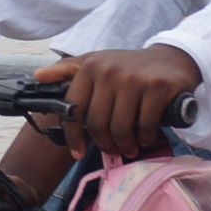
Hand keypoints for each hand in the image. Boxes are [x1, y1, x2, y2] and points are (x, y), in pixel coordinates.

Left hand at [36, 46, 202, 161]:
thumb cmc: (128, 66)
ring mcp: (134, 79)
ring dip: (125, 145)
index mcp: (89, 68)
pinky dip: (144, 137)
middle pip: (98, 123)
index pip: (73, 109)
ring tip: (129, 148)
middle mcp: (109, 72)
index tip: (77, 152)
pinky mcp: (158, 87)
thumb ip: (66, 70)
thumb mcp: (95, 62)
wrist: (172, 58)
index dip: (73, 135)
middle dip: (105, 144)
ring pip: (121, 127)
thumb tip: (37, 76)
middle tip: (112, 151)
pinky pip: (145, 124)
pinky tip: (144, 138)